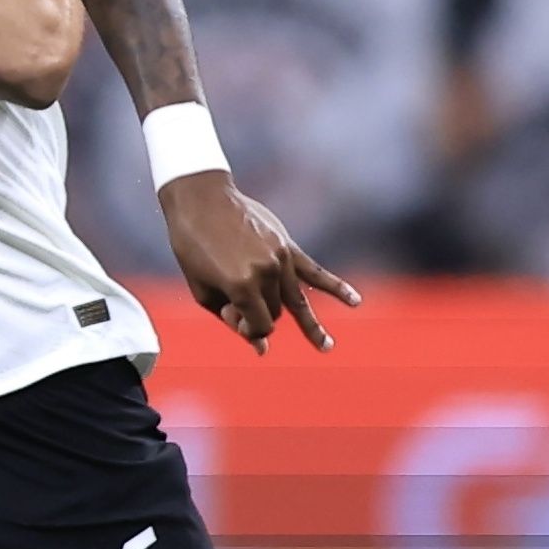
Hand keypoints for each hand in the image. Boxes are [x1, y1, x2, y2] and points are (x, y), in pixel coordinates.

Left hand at [159, 171, 358, 352]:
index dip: (248, 329)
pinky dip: (337, 288)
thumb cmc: (193, 248)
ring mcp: (280, 259)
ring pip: (294, 300)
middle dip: (259, 316)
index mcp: (242, 285)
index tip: (230, 314)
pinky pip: (316, 271)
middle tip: (233, 303)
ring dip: (310, 325)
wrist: (202, 201)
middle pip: (275, 312)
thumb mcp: (202, 290)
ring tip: (326, 347)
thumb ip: (230, 318)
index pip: (260, 326)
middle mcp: (266, 273)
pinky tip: (355, 301)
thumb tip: (260, 346)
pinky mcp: (287, 246)